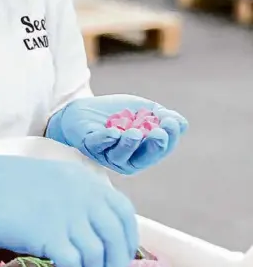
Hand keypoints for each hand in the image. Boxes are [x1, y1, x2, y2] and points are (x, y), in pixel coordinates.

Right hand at [0, 144, 137, 266]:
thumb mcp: (47, 182)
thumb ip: (71, 199)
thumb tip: (88, 232)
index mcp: (82, 179)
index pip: (123, 212)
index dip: (127, 241)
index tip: (117, 258)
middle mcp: (81, 194)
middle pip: (116, 238)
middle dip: (116, 266)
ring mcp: (66, 213)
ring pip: (98, 256)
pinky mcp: (47, 232)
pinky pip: (75, 264)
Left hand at [46, 94, 187, 175]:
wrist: (85, 107)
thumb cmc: (117, 113)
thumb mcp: (144, 111)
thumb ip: (163, 117)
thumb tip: (180, 123)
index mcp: (142, 152)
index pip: (160, 150)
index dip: (169, 138)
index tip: (171, 122)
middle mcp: (126, 159)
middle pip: (142, 159)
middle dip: (153, 146)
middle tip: (159, 133)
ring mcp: (106, 154)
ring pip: (120, 156)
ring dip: (128, 145)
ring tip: (135, 133)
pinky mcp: (89, 145)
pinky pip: (98, 146)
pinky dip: (105, 140)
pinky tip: (113, 132)